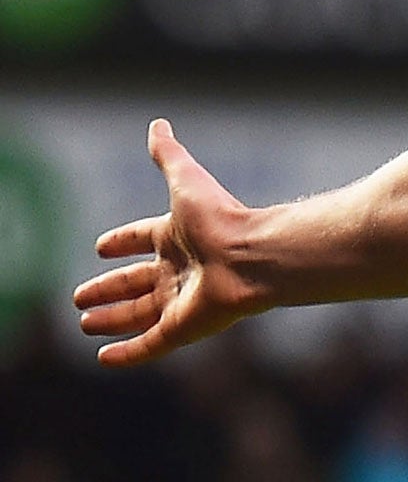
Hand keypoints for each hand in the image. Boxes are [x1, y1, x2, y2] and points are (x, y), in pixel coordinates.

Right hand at [73, 120, 264, 366]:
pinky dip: (127, 354)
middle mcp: (178, 270)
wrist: (253, 255)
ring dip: (112, 320)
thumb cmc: (222, 218)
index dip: (121, 242)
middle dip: (108, 289)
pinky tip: (104, 358)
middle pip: (135, 282)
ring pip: (137, 314)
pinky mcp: (183, 328)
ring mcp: (181, 301)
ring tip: (85, 324)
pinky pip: (149, 345)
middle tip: (80, 297)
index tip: (100, 247)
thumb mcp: (186, 181)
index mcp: (176, 236)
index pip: (141, 239)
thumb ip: (169, 155)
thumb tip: (158, 123)